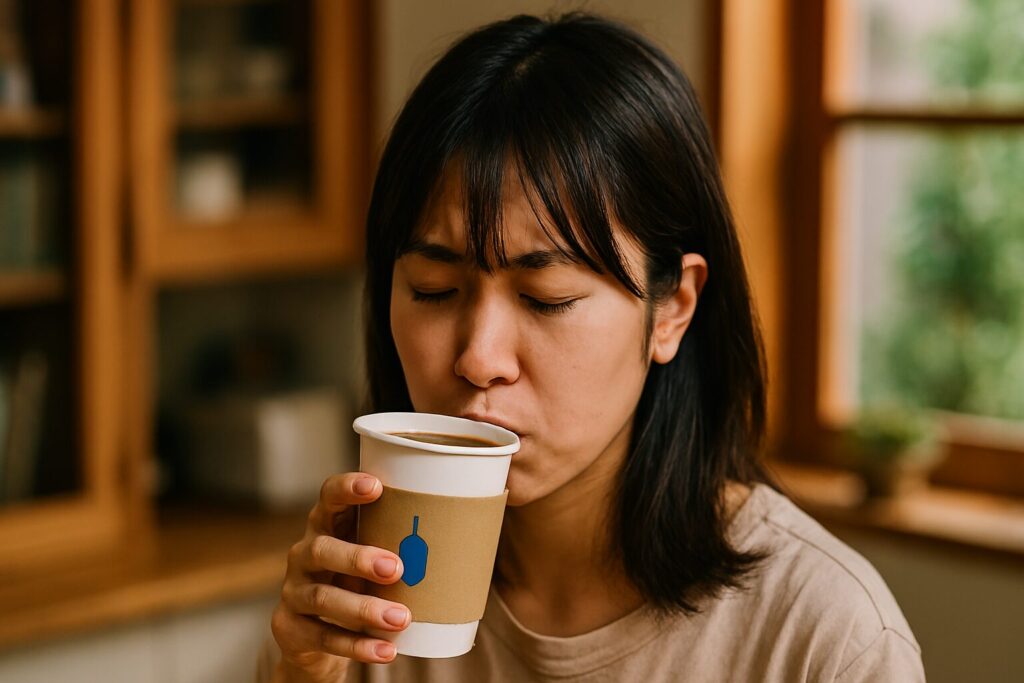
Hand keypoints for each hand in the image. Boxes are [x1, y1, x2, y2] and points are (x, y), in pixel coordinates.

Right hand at [270, 473, 408, 681]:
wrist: (315, 634)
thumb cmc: (356, 581)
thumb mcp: (370, 557)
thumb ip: (397, 544)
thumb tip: (464, 535)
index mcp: (326, 526)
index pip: (328, 497)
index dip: (347, 488)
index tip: (376, 486)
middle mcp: (304, 554)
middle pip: (323, 549)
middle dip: (360, 558)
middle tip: (397, 568)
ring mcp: (294, 592)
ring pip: (324, 597)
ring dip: (365, 608)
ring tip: (401, 618)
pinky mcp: (291, 628)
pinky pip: (324, 637)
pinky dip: (358, 646)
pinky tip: (387, 650)